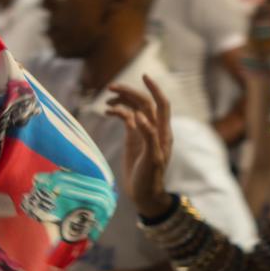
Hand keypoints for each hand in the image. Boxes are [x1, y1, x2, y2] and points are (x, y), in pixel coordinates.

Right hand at [104, 77, 175, 217]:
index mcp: (163, 132)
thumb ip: (148, 136)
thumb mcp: (152, 159)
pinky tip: (106, 112)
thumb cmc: (150, 179)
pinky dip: (117, 112)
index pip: (161, 104)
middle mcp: (154, 129)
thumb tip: (138, 115)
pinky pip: (125, 119)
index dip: (154, 89)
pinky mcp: (133, 138)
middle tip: (110, 87)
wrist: (145, 195)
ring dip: (121, 101)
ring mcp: (143, 132)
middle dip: (129, 92)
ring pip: (133, 109)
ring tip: (106, 98)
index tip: (143, 76)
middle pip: (143, 103)